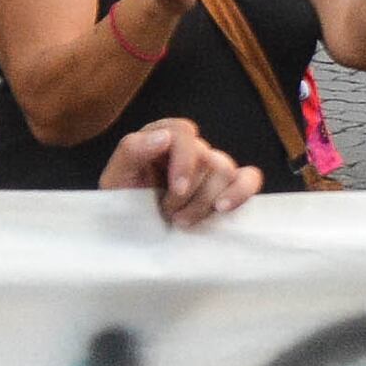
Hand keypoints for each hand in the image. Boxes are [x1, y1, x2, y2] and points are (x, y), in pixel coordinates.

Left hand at [99, 118, 263, 225]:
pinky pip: (250, 177)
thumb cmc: (122, 204)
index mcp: (162, 136)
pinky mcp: (229, 185)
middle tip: (168, 214)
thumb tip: (163, 137)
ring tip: (182, 221)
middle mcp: (189, 148)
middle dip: (188, 193)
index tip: (177, 190)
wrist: (133, 234)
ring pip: (226, 172)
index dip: (184, 161)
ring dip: (205, 202)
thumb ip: (132, 151)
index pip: (184, 132)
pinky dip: (241, 191)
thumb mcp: (115, 178)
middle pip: (207, 157)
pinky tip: (223, 208)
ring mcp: (211, 165)